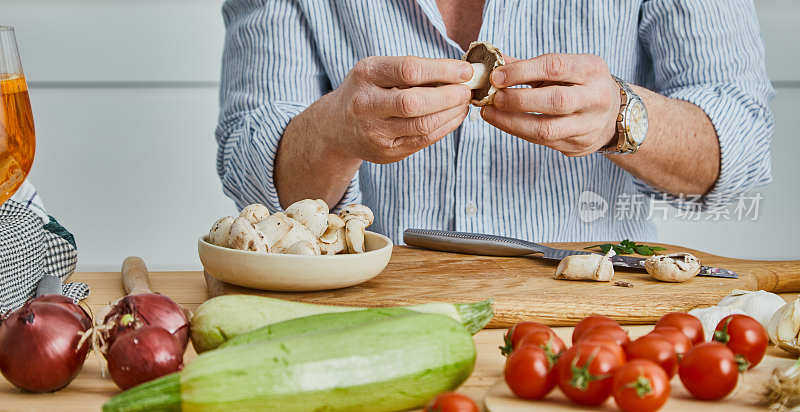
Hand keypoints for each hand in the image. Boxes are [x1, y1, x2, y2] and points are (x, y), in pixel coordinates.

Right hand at [328, 56, 472, 163]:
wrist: (337, 126)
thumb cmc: (368, 91)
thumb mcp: (379, 71)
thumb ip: (413, 70)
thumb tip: (460, 72)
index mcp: (366, 75)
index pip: (408, 70)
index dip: (442, 70)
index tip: (465, 71)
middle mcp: (366, 104)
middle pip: (414, 102)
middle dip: (448, 96)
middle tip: (467, 90)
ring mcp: (375, 132)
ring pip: (422, 125)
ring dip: (451, 113)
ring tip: (463, 103)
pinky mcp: (387, 152)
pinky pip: (423, 140)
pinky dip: (445, 127)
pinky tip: (454, 116)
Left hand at [481, 54, 619, 156]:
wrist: (613, 113)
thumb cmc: (578, 84)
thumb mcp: (563, 67)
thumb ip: (528, 66)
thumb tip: (492, 65)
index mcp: (591, 69)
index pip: (554, 67)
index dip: (522, 71)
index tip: (497, 76)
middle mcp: (595, 98)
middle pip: (555, 101)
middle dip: (518, 100)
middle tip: (493, 98)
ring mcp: (589, 125)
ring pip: (548, 129)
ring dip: (513, 122)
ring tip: (490, 114)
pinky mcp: (579, 145)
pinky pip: (544, 142)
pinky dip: (519, 132)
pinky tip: (503, 122)